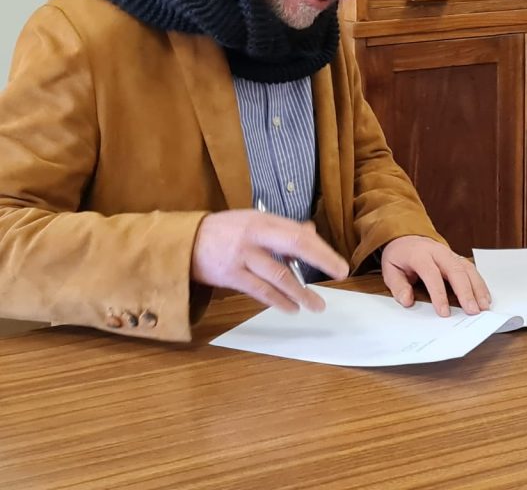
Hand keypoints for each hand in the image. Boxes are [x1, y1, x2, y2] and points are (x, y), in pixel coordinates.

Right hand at [191, 209, 349, 312]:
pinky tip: (291, 308)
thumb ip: (281, 229)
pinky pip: (260, 291)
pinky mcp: (230, 276)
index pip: (299, 233)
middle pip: (295, 245)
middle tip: (340, 274)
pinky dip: (278, 301)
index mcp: (263, 220)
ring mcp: (242, 256)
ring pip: (279, 275)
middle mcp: (254, 235)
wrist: (184, 242)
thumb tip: (311, 233)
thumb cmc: (224, 231)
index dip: (322, 248)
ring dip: (301, 292)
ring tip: (317, 305)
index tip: (339, 264)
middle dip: (321, 260)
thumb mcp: (252, 221)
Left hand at [381, 236, 491, 316]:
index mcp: (419, 254)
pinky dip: (480, 284)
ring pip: (468, 268)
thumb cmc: (400, 256)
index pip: (431, 273)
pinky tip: (485, 297)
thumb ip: (398, 286)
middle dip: (466, 291)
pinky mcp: (457, 258)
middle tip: (472, 310)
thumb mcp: (390, 270)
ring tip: (483, 306)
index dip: (438, 294)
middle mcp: (438, 252)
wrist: (407, 237)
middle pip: (455, 270)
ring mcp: (450, 254)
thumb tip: (407, 301)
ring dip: (477, 288)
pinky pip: (472, 269)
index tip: (444, 312)